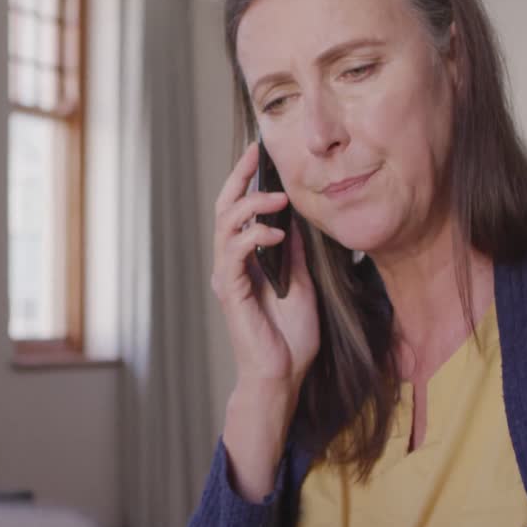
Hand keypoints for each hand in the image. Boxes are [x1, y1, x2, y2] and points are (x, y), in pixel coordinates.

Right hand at [210, 143, 319, 500]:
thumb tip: (300, 219)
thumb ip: (297, 252)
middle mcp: (230, 264)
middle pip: (224, 208)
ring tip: (278, 198)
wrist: (283, 374)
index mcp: (246, 259)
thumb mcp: (303, 282)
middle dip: (240, 178)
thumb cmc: (291, 336)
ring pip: (225, 225)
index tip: (262, 152)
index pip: (240, 210)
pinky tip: (278, 235)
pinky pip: (235, 254)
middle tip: (257, 154)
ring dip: (251, 206)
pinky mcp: (230, 292)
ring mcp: (227, 277)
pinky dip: (254, 238)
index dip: (248, 180)